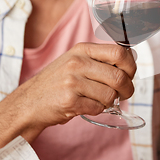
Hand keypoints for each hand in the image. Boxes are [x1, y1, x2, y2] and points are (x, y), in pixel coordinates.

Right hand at [12, 43, 135, 128]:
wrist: (28, 103)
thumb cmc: (58, 82)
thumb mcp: (76, 61)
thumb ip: (100, 60)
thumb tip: (131, 62)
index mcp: (82, 49)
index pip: (119, 52)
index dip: (131, 66)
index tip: (130, 74)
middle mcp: (77, 62)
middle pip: (118, 76)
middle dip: (127, 88)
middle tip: (125, 93)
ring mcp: (72, 81)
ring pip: (110, 94)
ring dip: (110, 101)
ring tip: (100, 100)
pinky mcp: (69, 101)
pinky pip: (98, 107)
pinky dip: (98, 109)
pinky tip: (87, 106)